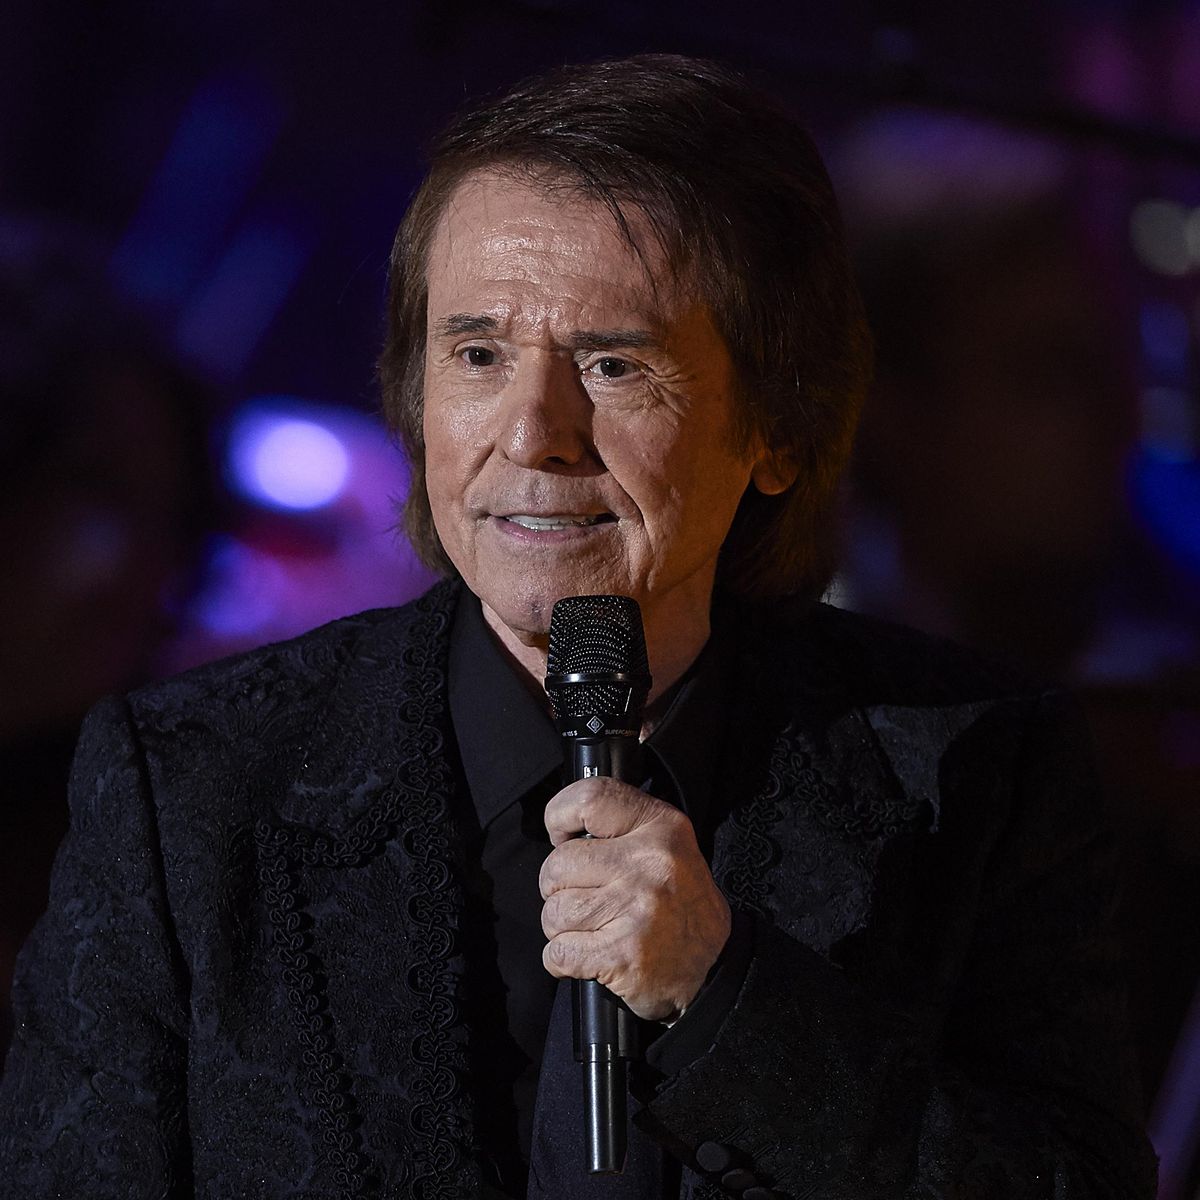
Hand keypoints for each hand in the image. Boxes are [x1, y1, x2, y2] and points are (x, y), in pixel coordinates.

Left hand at [539, 776, 731, 1021]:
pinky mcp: (622, 954)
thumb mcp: (667, 845)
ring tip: (594, 928)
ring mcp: (635, 909)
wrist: (713, 965)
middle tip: (586, 897)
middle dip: (559, 887)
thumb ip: (620, 829)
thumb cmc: (680, 903)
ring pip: (554, 912)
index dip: (560, 815)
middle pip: (558, 865)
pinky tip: (588, 955)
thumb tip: (563, 833)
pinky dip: (562, 959)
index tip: (560, 835)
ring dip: (562, 927)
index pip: (589, 799)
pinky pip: (557, 952)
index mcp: (661, 827)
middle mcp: (649, 864)